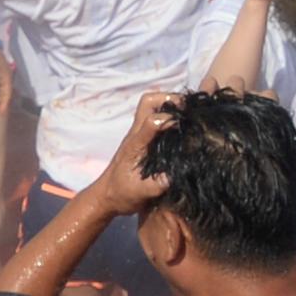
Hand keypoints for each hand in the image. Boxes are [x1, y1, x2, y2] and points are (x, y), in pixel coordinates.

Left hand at [96, 93, 176, 214]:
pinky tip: (183, 126)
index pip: (152, 121)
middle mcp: (137, 133)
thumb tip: (179, 173)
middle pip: (149, 101)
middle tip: (188, 110)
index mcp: (136, 144)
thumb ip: (158, 184)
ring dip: (170, 103)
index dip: (171, 118)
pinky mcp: (143, 138)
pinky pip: (155, 116)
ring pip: (151, 104)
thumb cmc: (121, 194)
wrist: (106, 197)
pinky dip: (170, 114)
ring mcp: (139, 134)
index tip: (189, 125)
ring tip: (188, 114)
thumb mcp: (141, 193)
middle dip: (170, 99)